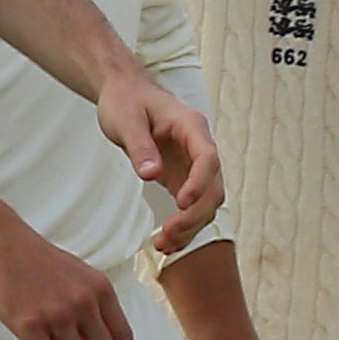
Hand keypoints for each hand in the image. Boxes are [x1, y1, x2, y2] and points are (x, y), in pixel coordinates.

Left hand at [100, 65, 224, 253]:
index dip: (199, 183)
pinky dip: (182, 226)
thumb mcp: (126, 119)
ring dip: (191, 226)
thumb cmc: (126, 101)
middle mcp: (200, 149)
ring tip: (163, 245)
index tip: (180, 203)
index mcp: (192, 128)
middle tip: (167, 234)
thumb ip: (140, 146)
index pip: (208, 158)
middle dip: (194, 215)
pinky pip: (191, 206)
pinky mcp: (182, 177)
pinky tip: (167, 243)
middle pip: (213, 188)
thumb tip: (150, 175)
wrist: (125, 94)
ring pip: (206, 202)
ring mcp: (193, 165)